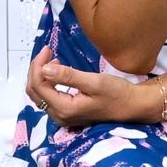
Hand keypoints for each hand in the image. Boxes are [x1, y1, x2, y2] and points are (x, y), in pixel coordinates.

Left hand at [26, 47, 159, 127]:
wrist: (132, 106)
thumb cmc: (116, 93)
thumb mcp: (94, 82)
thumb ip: (68, 76)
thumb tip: (44, 68)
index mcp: (64, 109)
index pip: (38, 86)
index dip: (38, 65)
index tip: (47, 49)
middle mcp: (59, 116)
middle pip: (35, 92)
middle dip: (36, 69)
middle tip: (47, 52)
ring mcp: (62, 117)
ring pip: (39, 95)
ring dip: (41, 76)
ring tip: (53, 60)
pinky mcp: (67, 113)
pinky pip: (48, 98)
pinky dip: (47, 82)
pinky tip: (57, 72)